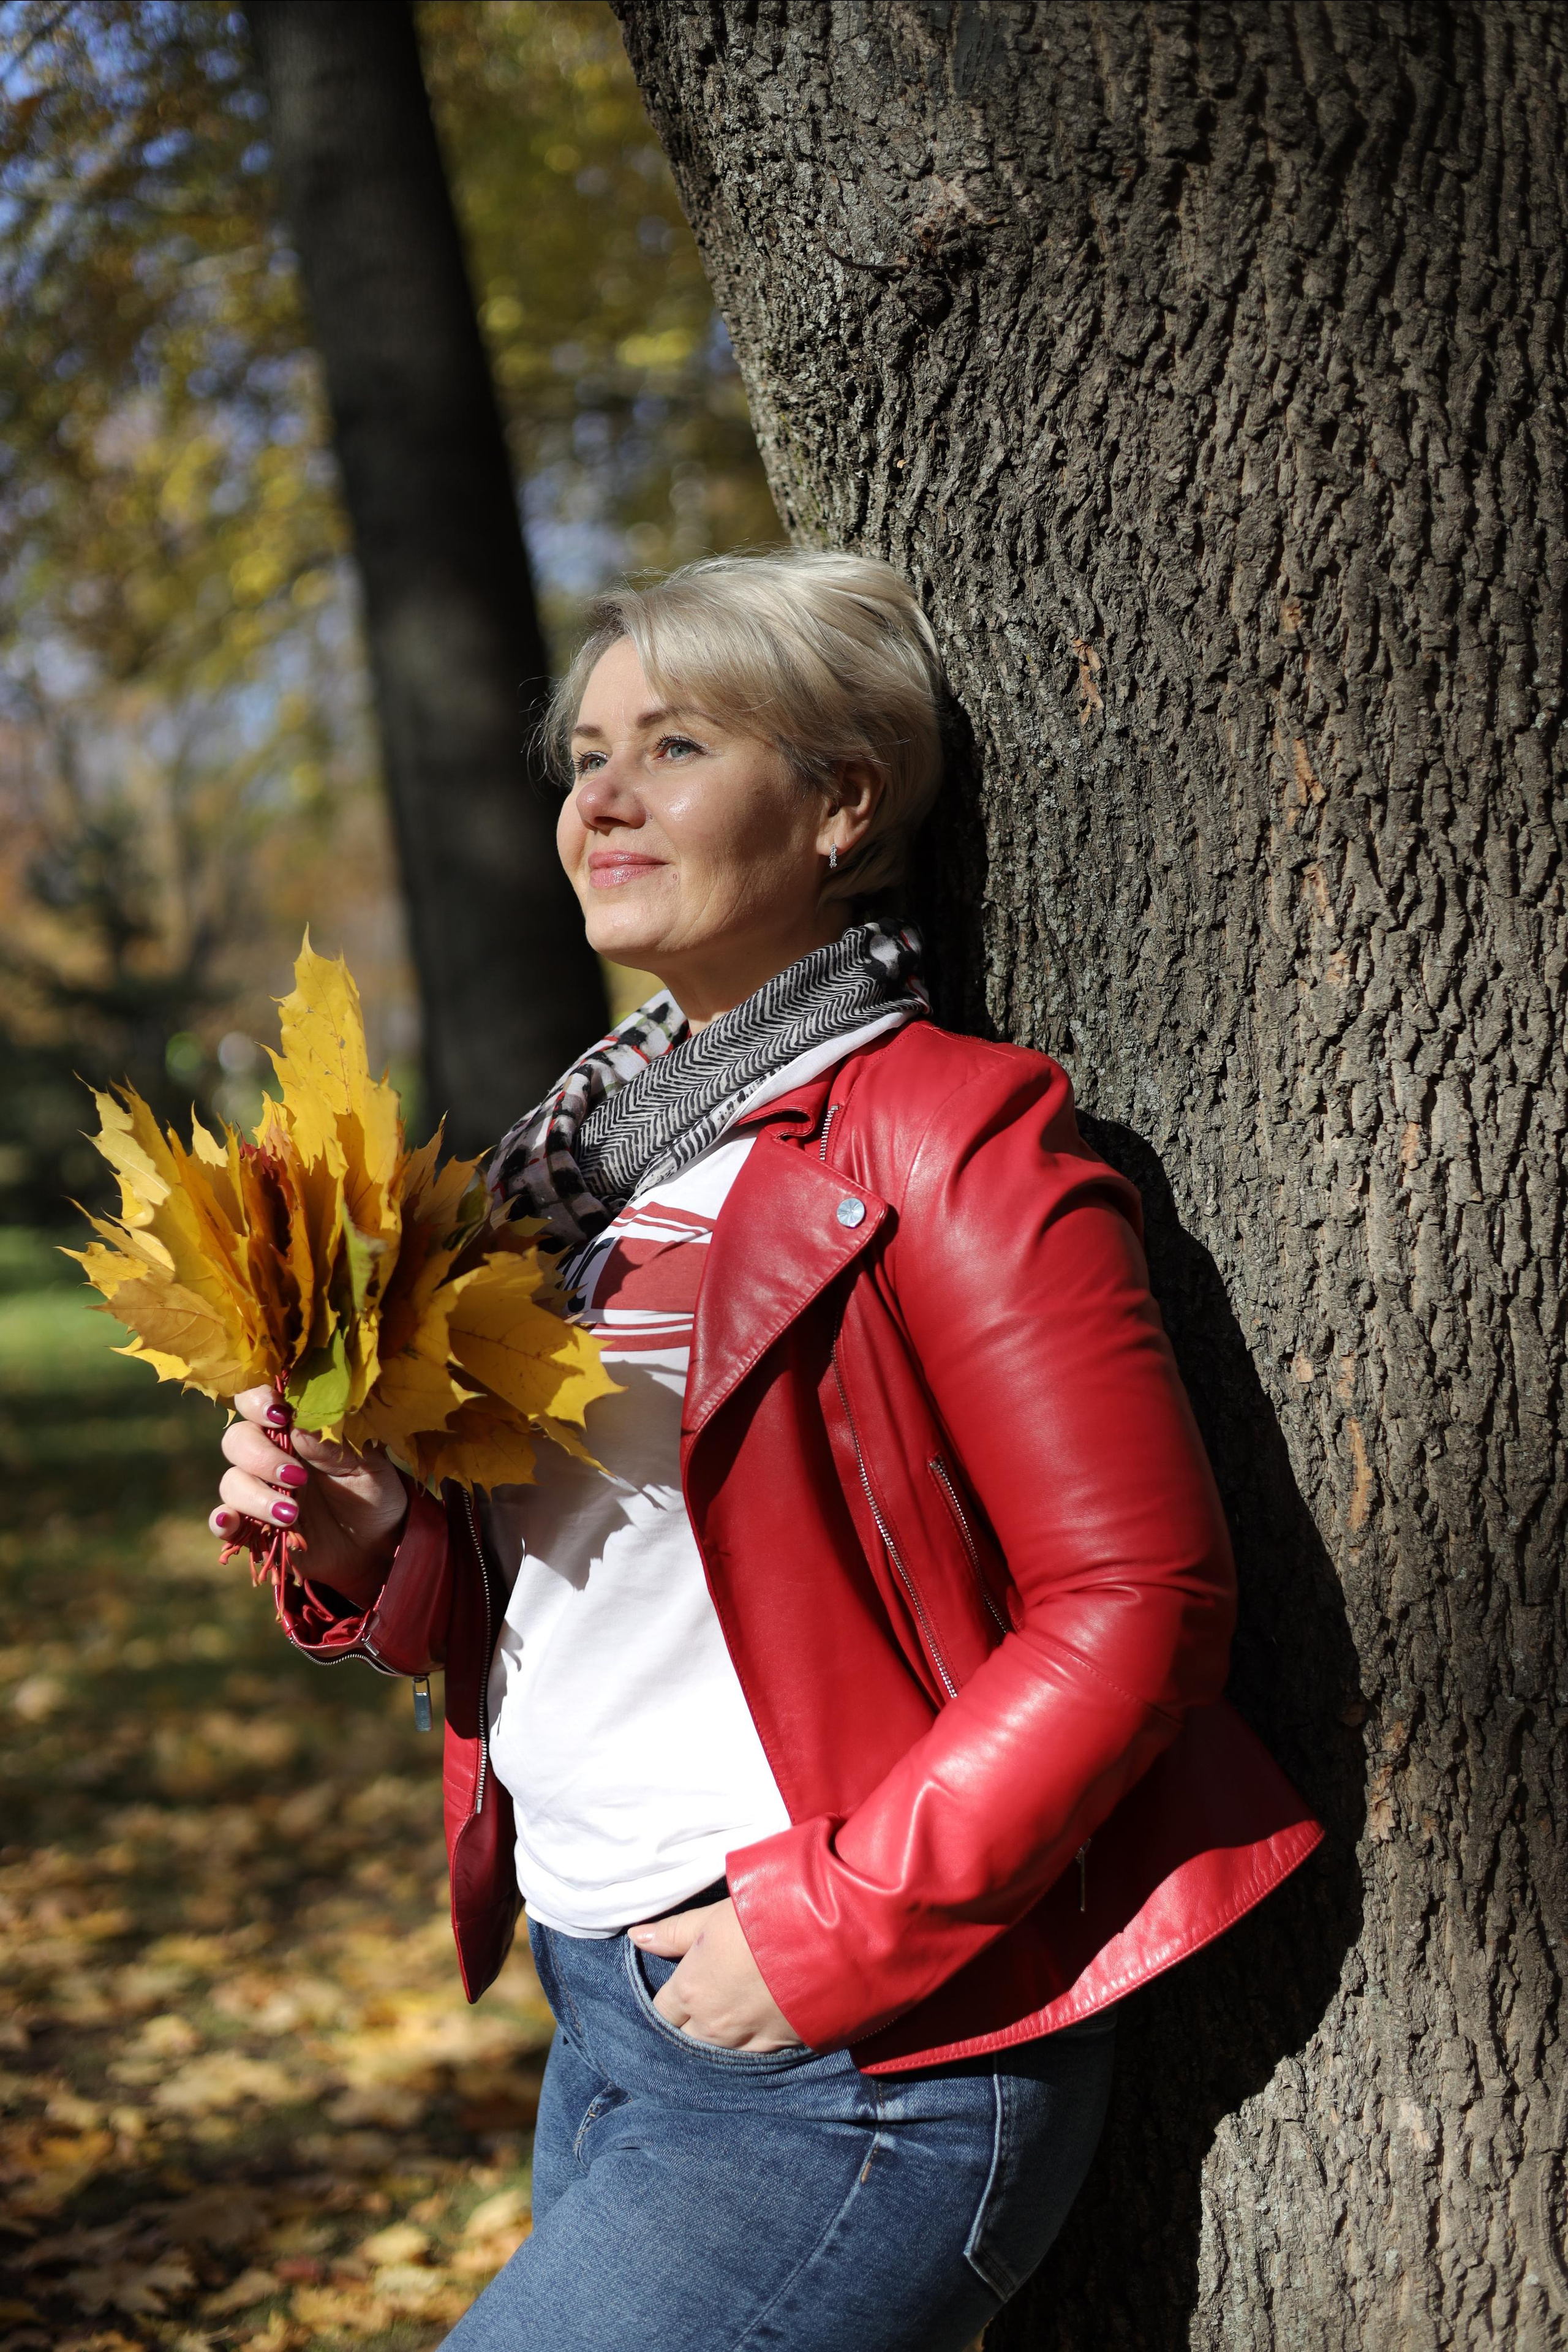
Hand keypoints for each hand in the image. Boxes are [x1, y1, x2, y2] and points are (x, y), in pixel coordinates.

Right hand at [210, 1388, 407, 1602]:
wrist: (375, 1544)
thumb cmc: (373, 1492)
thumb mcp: (369, 1466)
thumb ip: (335, 1446)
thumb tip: (299, 1427)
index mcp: (296, 1429)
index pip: (259, 1400)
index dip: (258, 1401)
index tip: (279, 1416)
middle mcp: (270, 1454)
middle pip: (238, 1439)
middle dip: (261, 1456)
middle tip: (297, 1477)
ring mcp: (258, 1490)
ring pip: (232, 1481)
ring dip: (255, 1496)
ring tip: (292, 1514)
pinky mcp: (252, 1526)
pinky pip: (223, 1520)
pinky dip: (222, 1520)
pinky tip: (231, 1522)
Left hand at [629, 1897, 803, 2051]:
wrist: (822, 1943)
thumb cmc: (760, 1921)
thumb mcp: (711, 1918)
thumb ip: (672, 1933)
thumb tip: (636, 1937)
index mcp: (690, 1992)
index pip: (662, 2009)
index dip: (668, 1998)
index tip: (679, 1986)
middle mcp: (712, 2025)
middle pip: (685, 2036)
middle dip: (688, 2021)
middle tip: (704, 1998)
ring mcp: (745, 2041)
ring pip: (717, 2049)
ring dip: (718, 2035)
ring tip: (731, 2011)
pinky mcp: (777, 2047)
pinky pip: (752, 2054)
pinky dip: (749, 2042)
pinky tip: (757, 2024)